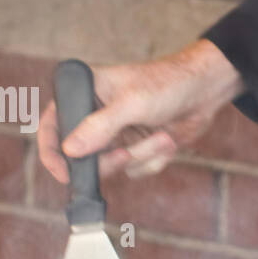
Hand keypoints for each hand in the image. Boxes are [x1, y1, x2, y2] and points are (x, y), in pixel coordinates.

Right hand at [37, 40, 243, 181]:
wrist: (206, 91)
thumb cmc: (168, 84)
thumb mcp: (132, 103)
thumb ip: (100, 127)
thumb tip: (71, 150)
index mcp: (84, 92)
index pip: (52, 124)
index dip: (52, 152)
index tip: (65, 174)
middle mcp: (95, 115)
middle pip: (82, 156)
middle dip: (110, 161)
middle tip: (126, 155)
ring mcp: (116, 134)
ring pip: (113, 166)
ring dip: (142, 155)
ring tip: (162, 136)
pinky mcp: (135, 147)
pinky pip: (136, 169)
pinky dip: (154, 159)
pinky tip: (167, 140)